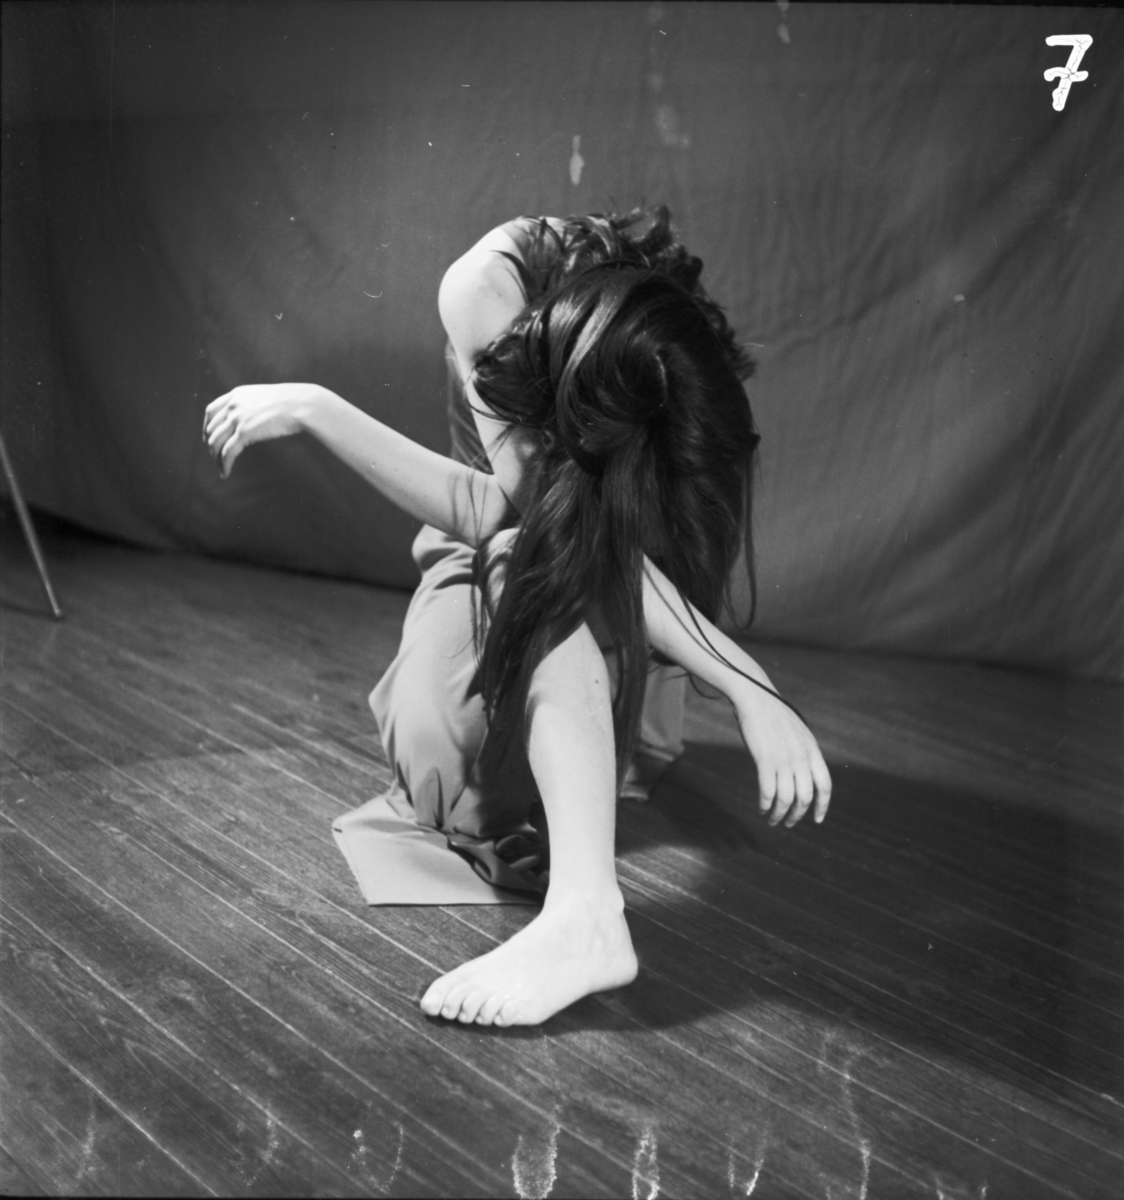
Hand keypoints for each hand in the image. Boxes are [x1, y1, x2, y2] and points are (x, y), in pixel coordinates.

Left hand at [203, 383, 321, 477]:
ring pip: (215, 442)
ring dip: (216, 458)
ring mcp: (237, 418)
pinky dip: (224, 464)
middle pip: (211, 428)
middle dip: (210, 445)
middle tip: (215, 457)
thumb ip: (254, 404)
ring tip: (220, 468)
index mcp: (237, 394)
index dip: (207, 426)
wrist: (303, 404)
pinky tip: (226, 473)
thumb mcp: (266, 397)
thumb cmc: (292, 402)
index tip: (208, 437)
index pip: (211, 410)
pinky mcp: (244, 432)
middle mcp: (233, 405)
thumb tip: (253, 417)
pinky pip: (227, 452)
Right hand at [734, 683, 831, 826]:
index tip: (817, 820)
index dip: (823, 806)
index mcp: (812, 751)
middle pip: (806, 797)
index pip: (825, 785)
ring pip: (786, 799)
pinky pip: (768, 791)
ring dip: (780, 815)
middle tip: (789, 824)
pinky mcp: (765, 760)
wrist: (756, 698)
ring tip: (772, 820)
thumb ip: (803, 753)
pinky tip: (762, 808)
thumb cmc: (773, 715)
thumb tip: (802, 773)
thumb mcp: (798, 733)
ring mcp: (784, 759)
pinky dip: (765, 804)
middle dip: (797, 815)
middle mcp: (802, 757)